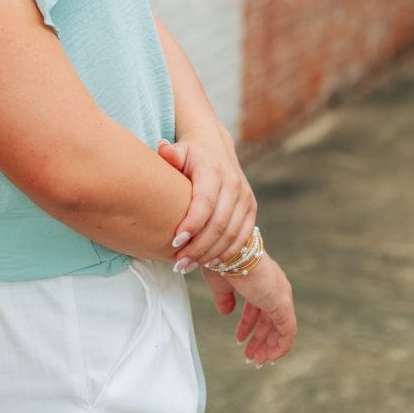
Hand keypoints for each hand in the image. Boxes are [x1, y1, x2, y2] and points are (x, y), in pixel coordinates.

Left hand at [158, 133, 257, 274]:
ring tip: (188, 266)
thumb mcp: (179, 150)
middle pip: (219, 224)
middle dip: (198, 247)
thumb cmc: (189, 154)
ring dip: (210, 255)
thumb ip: (170, 154)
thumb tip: (162, 149)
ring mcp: (245, 198)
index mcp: (214, 171)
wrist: (215, 146)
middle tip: (178, 263)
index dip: (191, 225)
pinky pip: (242, 237)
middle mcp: (233, 185)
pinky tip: (210, 264)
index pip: (205, 202)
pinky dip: (227, 253)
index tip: (174, 242)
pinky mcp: (251, 209)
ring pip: (231, 234)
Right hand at [219, 251, 296, 364]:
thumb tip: (226, 313)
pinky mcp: (283, 305)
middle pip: (270, 320)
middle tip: (249, 355)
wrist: (228, 252)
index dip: (249, 326)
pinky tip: (270, 357)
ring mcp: (281, 296)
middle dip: (259, 339)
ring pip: (280, 328)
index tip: (239, 339)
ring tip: (256, 360)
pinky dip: (280, 347)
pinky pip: (288, 332)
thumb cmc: (221, 261)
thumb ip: (224, 299)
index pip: (258, 308)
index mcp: (260, 281)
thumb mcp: (220, 284)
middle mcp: (275, 289)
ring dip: (268, 346)